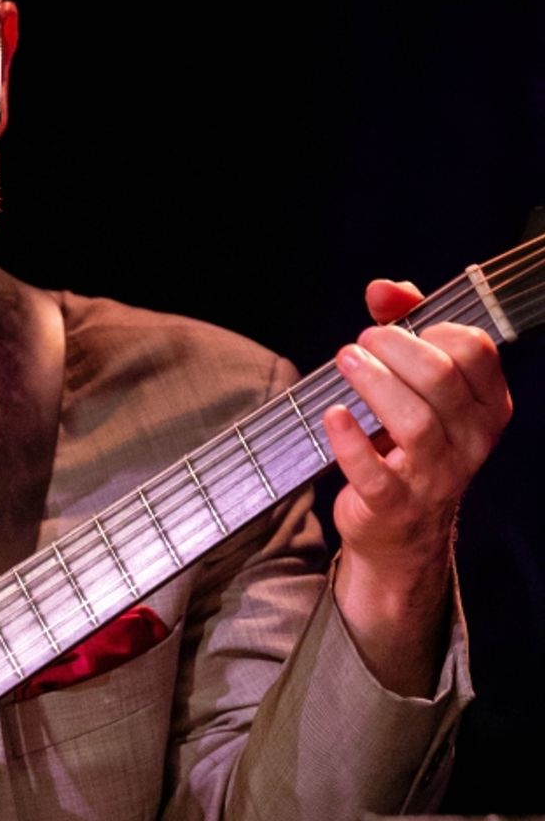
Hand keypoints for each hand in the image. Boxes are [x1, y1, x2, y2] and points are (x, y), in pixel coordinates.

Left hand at [323, 278, 511, 692]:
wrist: (401, 531)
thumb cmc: (407, 445)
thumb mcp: (418, 388)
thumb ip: (406, 328)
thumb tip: (383, 288)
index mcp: (487, 406)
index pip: (475, 350)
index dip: (431, 326)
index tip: (393, 323)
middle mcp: (471, 441)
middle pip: (441, 379)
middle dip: (396, 349)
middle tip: (362, 341)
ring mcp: (435, 477)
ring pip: (414, 421)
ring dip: (374, 383)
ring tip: (346, 361)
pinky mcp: (394, 506)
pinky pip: (374, 472)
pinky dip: (349, 441)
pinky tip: (332, 415)